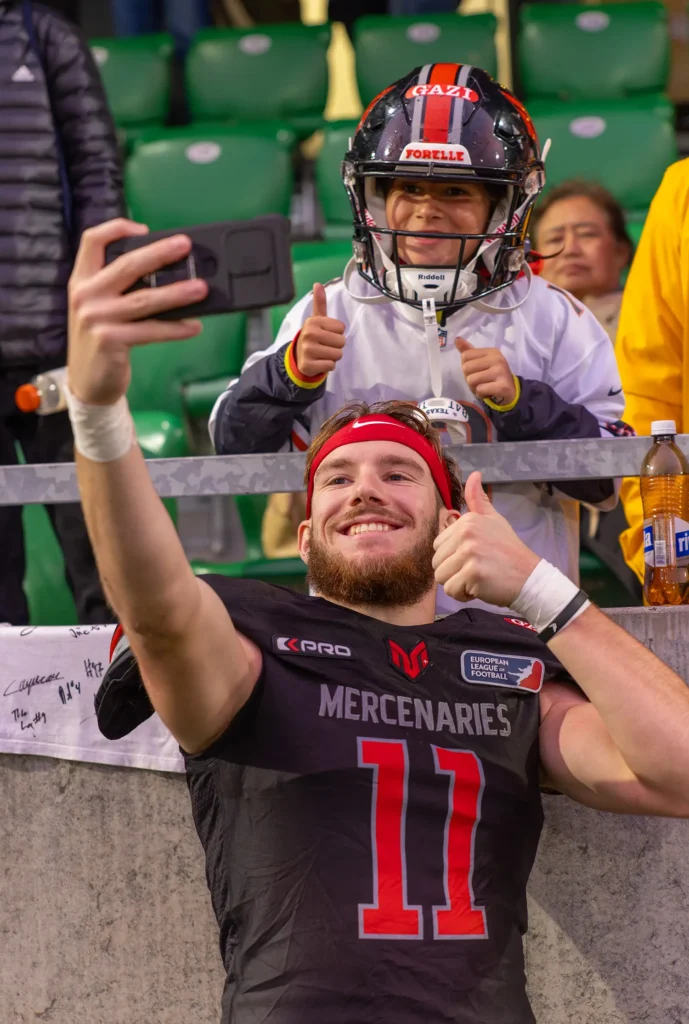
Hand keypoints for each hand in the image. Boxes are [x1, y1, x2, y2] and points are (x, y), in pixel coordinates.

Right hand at [67, 218, 207, 404]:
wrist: (87, 383)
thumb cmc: (101, 340)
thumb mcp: (99, 307)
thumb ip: (120, 288)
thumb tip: (167, 272)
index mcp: (81, 280)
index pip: (92, 241)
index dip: (117, 229)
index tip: (145, 229)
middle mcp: (85, 295)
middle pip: (126, 265)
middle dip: (159, 253)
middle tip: (185, 245)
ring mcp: (96, 318)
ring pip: (144, 299)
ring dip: (176, 293)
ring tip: (201, 288)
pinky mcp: (111, 340)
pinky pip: (151, 330)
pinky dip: (175, 328)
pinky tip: (194, 326)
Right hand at [294, 283, 345, 376]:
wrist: (299, 356)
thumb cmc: (313, 336)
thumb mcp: (316, 319)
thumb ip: (320, 303)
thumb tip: (318, 284)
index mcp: (313, 321)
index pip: (341, 328)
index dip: (336, 332)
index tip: (326, 333)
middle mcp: (309, 334)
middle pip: (341, 341)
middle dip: (336, 345)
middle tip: (325, 345)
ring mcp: (308, 351)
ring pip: (337, 354)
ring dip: (333, 356)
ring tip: (323, 353)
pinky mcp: (309, 365)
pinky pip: (331, 366)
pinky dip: (328, 366)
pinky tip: (320, 362)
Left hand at [432, 472, 538, 605]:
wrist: (530, 578)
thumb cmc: (509, 551)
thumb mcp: (494, 520)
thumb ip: (478, 500)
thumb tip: (474, 474)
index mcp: (467, 520)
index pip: (438, 545)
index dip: (453, 557)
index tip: (475, 556)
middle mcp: (467, 533)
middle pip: (436, 562)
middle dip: (453, 571)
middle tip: (477, 569)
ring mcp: (470, 552)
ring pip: (441, 577)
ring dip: (457, 584)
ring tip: (477, 578)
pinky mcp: (473, 572)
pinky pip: (451, 590)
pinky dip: (463, 594)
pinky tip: (480, 587)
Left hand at [455, 337, 516, 405]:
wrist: (511, 391)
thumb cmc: (493, 376)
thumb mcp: (482, 361)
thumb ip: (469, 351)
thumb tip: (457, 339)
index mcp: (491, 351)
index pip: (465, 355)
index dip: (466, 367)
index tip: (477, 371)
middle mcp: (497, 359)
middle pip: (466, 368)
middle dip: (469, 378)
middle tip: (480, 381)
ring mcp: (500, 372)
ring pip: (471, 380)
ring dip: (474, 387)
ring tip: (484, 387)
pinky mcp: (502, 386)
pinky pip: (479, 390)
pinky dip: (481, 394)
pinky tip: (488, 393)